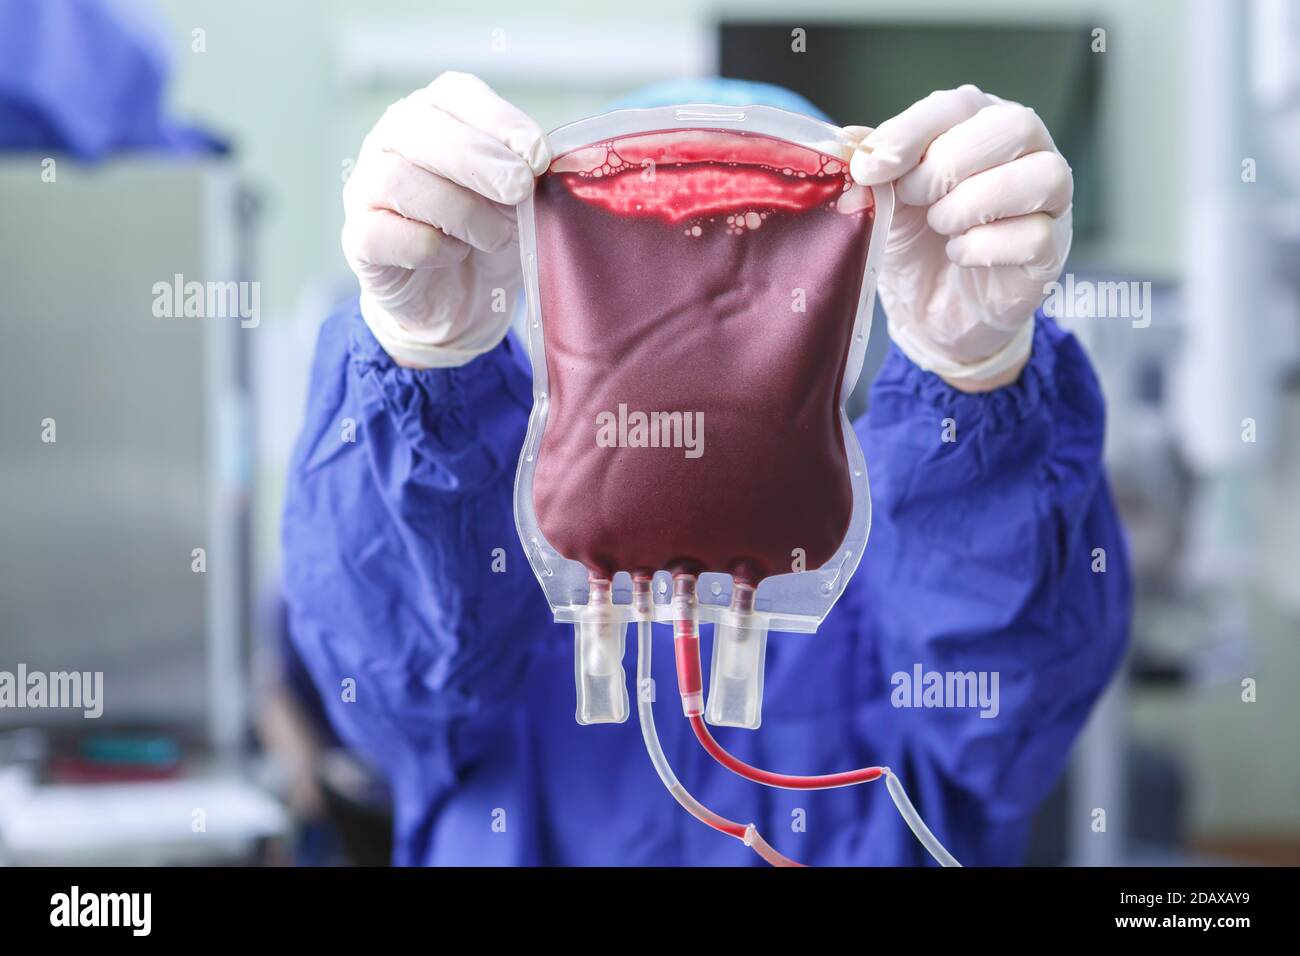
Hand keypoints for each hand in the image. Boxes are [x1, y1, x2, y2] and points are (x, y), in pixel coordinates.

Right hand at [341, 72, 550, 367]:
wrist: (458, 298)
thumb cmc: (488, 234)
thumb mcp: (518, 201)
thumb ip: (527, 175)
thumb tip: (551, 163)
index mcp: (435, 114)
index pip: (457, 95)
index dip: (499, 122)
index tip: (538, 156)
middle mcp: (392, 140)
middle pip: (421, 130)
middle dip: (479, 162)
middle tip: (520, 190)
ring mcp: (367, 186)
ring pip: (401, 181)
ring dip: (461, 211)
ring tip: (496, 236)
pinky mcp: (359, 237)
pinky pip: (384, 233)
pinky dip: (430, 247)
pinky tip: (455, 254)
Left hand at [850, 85, 1072, 391]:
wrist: (927, 306)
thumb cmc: (913, 238)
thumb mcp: (884, 198)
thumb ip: (873, 166)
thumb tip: (850, 140)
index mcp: (979, 122)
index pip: (960, 104)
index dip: (912, 132)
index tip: (869, 167)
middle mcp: (1025, 150)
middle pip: (1013, 126)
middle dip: (948, 165)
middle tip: (912, 197)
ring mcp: (1048, 199)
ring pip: (1040, 176)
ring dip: (973, 203)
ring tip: (939, 225)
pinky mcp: (1051, 247)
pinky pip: (1035, 235)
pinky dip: (985, 246)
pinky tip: (960, 254)